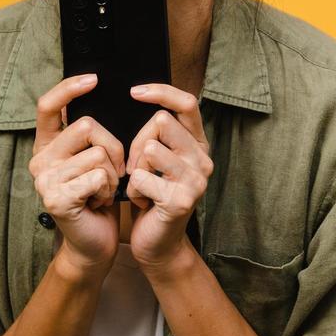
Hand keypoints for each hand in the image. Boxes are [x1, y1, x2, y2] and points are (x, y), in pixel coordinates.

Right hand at [28, 74, 124, 276]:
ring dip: (113, 174)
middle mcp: (40, 159)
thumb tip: (102, 93)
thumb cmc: (99, 196)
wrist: (94, 242)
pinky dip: (109, 189)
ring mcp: (44, 179)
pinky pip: (98, 176)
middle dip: (114, 147)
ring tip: (103, 191)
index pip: (48, 105)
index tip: (94, 78)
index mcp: (48, 145)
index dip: (69, 87)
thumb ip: (92, 134)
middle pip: (88, 125)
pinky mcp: (56, 198)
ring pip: (98, 153)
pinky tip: (99, 202)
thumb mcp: (95, 160)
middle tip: (113, 172)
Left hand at [124, 83, 213, 270]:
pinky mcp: (181, 199)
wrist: (158, 243)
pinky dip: (132, 191)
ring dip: (134, 169)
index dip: (161, 91)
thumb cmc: (152, 196)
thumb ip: (158, 133)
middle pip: (161, 121)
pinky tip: (142, 202)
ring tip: (141, 186)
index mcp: (198, 144)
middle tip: (135, 167)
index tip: (134, 91)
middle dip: (137, 141)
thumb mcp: (158, 160)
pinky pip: (141, 178)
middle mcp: (203, 158)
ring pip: (150, 147)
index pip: (187, 103)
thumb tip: (139, 94)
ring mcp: (196, 179)